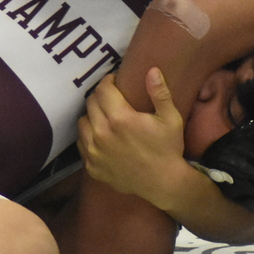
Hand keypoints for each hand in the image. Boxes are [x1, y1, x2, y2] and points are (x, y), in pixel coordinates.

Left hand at [77, 68, 187, 208]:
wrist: (163, 183)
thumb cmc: (168, 148)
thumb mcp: (170, 118)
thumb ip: (160, 93)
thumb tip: (152, 70)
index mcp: (120, 118)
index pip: (103, 90)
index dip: (107, 81)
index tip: (114, 81)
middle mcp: (102, 133)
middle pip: (91, 103)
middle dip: (100, 96)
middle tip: (111, 98)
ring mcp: (94, 152)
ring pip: (82, 123)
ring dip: (92, 116)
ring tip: (104, 117)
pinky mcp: (91, 166)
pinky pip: (82, 144)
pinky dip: (88, 137)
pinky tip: (101, 137)